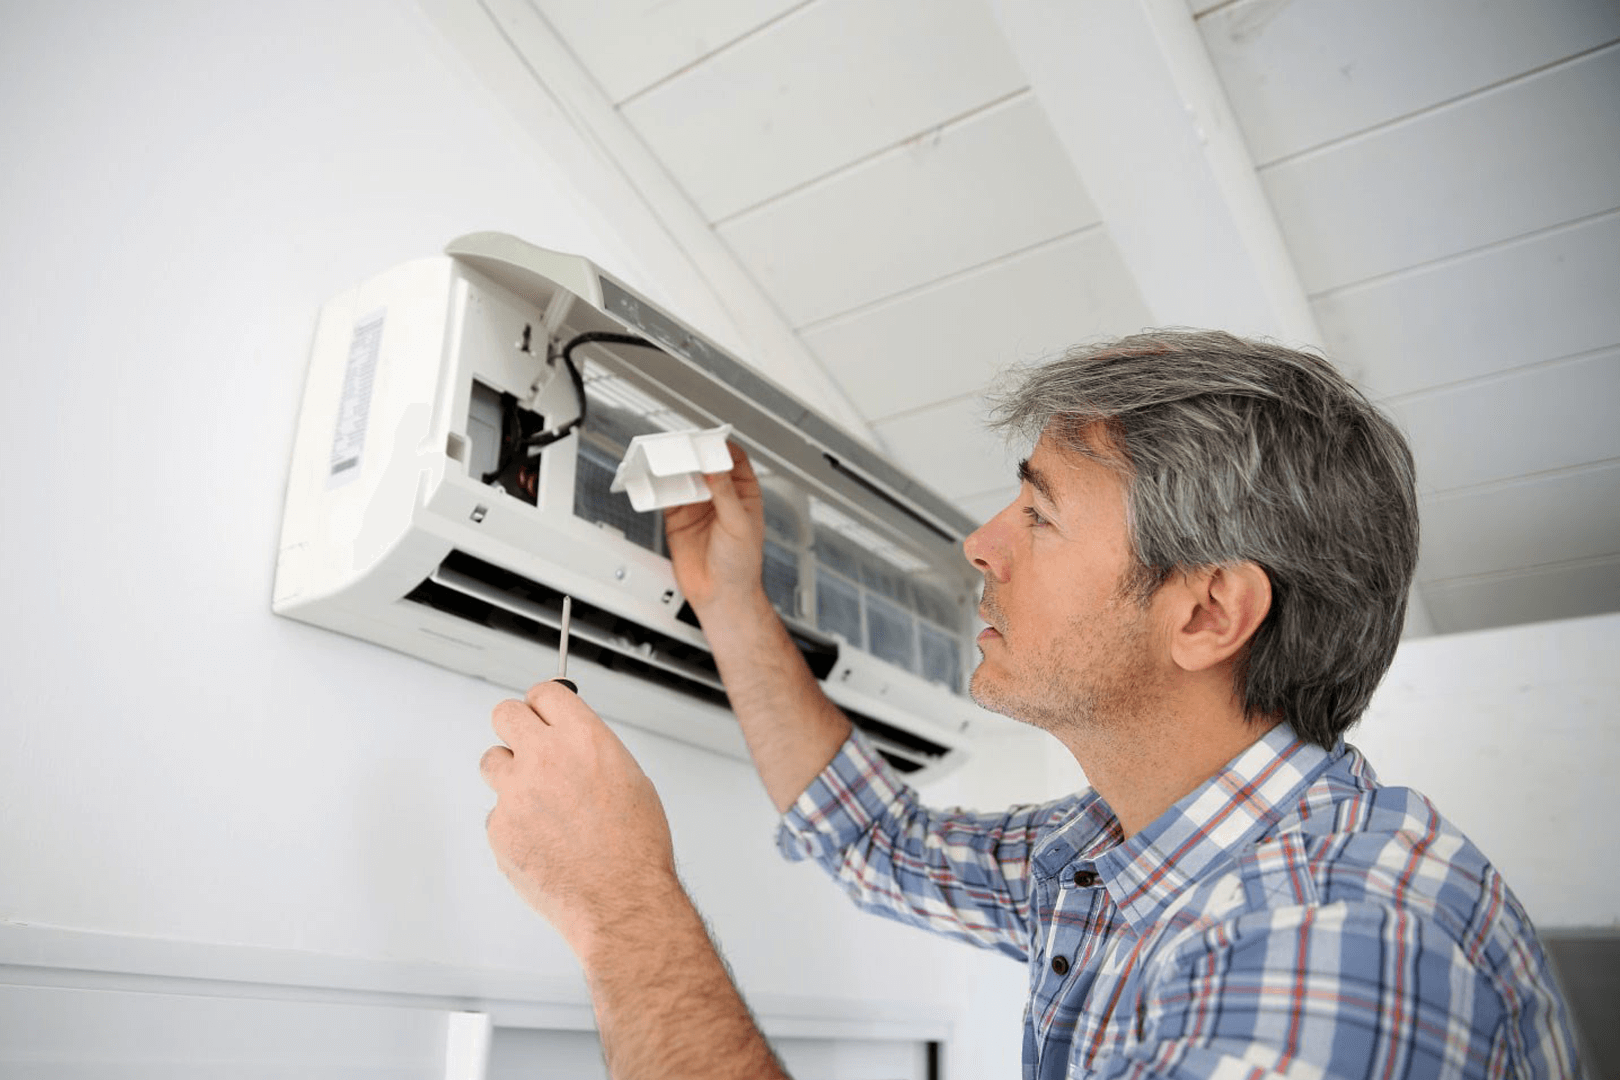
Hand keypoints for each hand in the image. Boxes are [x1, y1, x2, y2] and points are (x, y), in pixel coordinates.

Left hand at [480, 681, 678, 957]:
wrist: (620, 899)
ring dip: (510, 774)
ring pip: (492, 761)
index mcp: (583, 738)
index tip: (543, 711)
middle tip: (526, 742)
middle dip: (516, 725)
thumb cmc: (635, 847)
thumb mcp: (631, 778)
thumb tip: (572, 744)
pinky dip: (514, 822)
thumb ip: (591, 752)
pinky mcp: (499, 828)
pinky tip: (542, 839)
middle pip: (504, 713)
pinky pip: (497, 812)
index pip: (545, 692)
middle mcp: (544, 757)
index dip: (544, 703)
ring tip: (537, 800)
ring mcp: (516, 792)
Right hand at [663, 442, 766, 614]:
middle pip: (704, 464)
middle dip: (693, 454)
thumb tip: (716, 467)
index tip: (708, 441)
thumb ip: (726, 494)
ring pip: (683, 477)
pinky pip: (665, 495)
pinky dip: (658, 486)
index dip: (721, 447)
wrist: (720, 595)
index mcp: (744, 494)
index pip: (733, 459)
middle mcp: (720, 496)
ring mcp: (697, 506)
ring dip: (674, 468)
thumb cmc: (742, 565)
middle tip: (682, 447)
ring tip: (667, 461)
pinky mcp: (677, 517)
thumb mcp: (739, 525)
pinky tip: (656, 481)